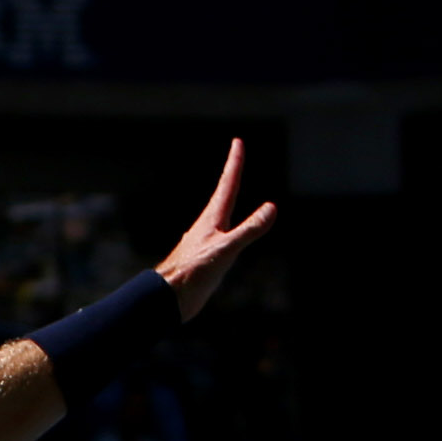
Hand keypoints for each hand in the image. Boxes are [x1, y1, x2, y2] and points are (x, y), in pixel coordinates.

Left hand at [154, 138, 279, 320]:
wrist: (170, 297)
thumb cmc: (194, 272)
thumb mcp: (227, 249)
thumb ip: (249, 229)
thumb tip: (271, 208)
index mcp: (212, 218)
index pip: (228, 184)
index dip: (234, 163)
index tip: (238, 143)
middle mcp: (207, 226)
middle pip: (223, 194)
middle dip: (232, 176)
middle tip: (237, 159)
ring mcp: (205, 241)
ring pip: (220, 214)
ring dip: (228, 200)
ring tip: (231, 191)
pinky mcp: (204, 258)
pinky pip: (221, 235)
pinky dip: (229, 226)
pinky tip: (223, 233)